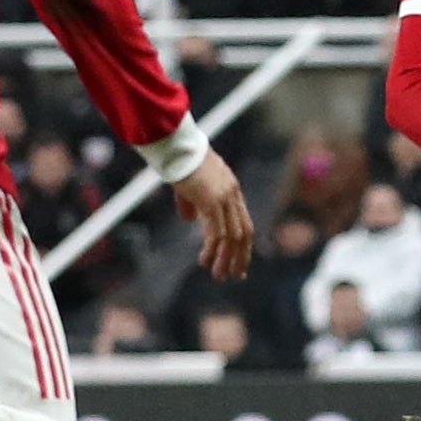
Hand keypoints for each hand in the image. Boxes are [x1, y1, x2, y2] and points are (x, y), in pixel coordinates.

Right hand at [168, 154, 252, 278]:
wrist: (176, 146)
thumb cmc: (178, 161)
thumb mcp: (187, 184)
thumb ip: (191, 203)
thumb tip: (189, 220)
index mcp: (230, 189)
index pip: (243, 221)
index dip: (242, 243)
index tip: (239, 260)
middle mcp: (232, 194)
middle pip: (244, 232)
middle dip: (240, 256)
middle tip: (236, 275)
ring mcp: (224, 198)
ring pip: (233, 236)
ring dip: (226, 259)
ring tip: (219, 275)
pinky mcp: (212, 201)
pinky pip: (217, 232)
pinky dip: (212, 249)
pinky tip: (204, 261)